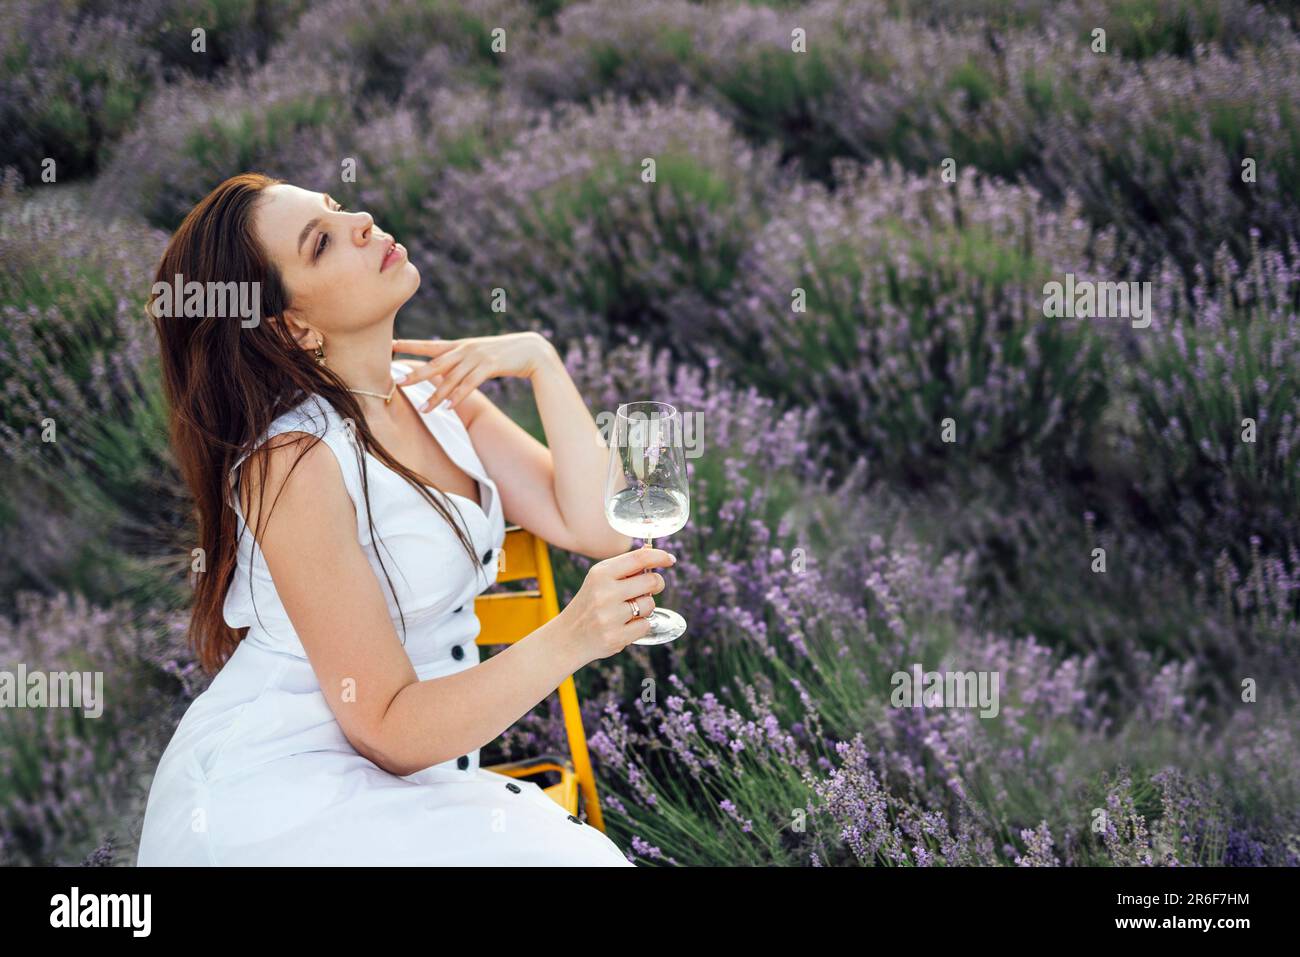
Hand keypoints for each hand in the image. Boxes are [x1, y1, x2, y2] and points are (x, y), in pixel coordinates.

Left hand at [392, 332, 558, 412]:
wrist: (532, 349)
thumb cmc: (505, 353)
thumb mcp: (480, 353)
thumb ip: (462, 361)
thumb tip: (445, 371)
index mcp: (461, 345)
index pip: (430, 345)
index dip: (410, 345)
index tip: (391, 346)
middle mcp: (466, 349)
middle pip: (436, 363)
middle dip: (416, 373)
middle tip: (397, 382)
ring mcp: (477, 357)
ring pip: (452, 378)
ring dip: (437, 395)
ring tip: (423, 409)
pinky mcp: (490, 366)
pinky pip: (470, 384)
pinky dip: (458, 397)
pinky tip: (448, 407)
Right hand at [555, 546, 674, 663]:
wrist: (568, 637)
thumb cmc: (590, 604)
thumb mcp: (599, 580)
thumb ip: (624, 568)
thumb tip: (654, 556)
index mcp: (601, 573)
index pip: (639, 558)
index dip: (659, 556)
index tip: (669, 559)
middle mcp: (604, 593)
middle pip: (652, 581)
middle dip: (657, 584)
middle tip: (650, 588)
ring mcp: (610, 616)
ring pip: (650, 604)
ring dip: (646, 607)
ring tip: (628, 611)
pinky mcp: (616, 637)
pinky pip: (646, 625)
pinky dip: (640, 625)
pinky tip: (625, 626)